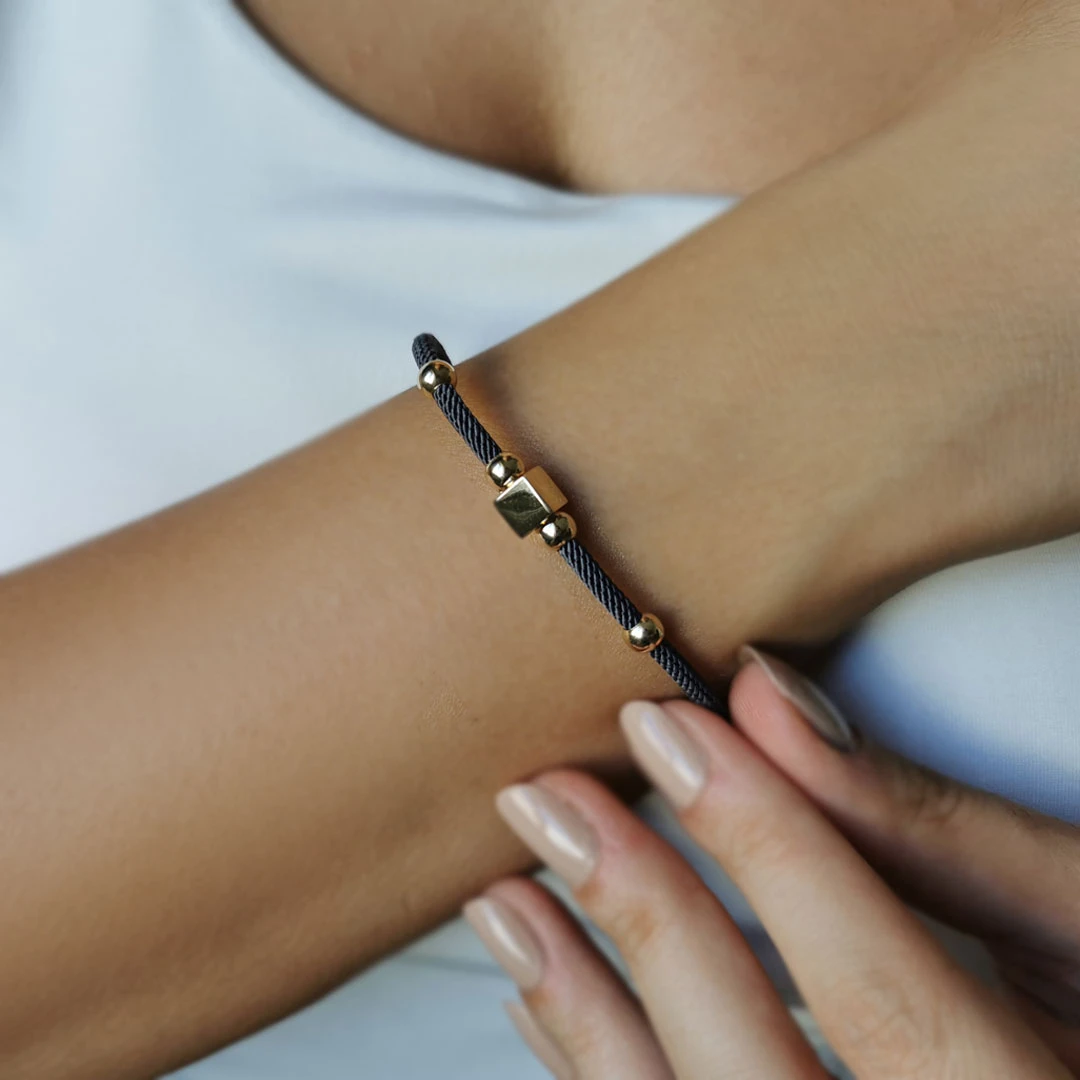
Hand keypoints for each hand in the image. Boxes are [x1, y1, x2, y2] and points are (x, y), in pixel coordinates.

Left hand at [464, 649, 1079, 1077]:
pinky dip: (601, 1074)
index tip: (667, 732)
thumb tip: (772, 704)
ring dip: (583, 1016)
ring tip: (508, 900)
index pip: (879, 993)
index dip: (765, 846)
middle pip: (754, 1074)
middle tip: (551, 801)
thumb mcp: (1078, 920)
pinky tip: (550, 999)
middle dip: (646, 920)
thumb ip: (934, 827)